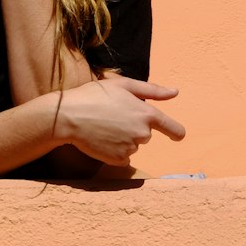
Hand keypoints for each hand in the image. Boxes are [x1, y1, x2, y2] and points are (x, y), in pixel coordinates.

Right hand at [54, 78, 184, 166]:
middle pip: (145, 134)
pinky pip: (122, 157)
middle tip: (112, 116)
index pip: (172, 128)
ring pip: (132, 145)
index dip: (176, 132)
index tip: (178, 135)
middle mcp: (142, 133)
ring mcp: (131, 148)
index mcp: (147, 114)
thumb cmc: (94, 95)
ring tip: (103, 126)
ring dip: (122, 138)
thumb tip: (175, 92)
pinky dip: (114, 151)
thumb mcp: (123, 85)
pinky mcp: (118, 160)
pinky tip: (101, 139)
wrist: (68, 116)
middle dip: (133, 127)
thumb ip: (152, 90)